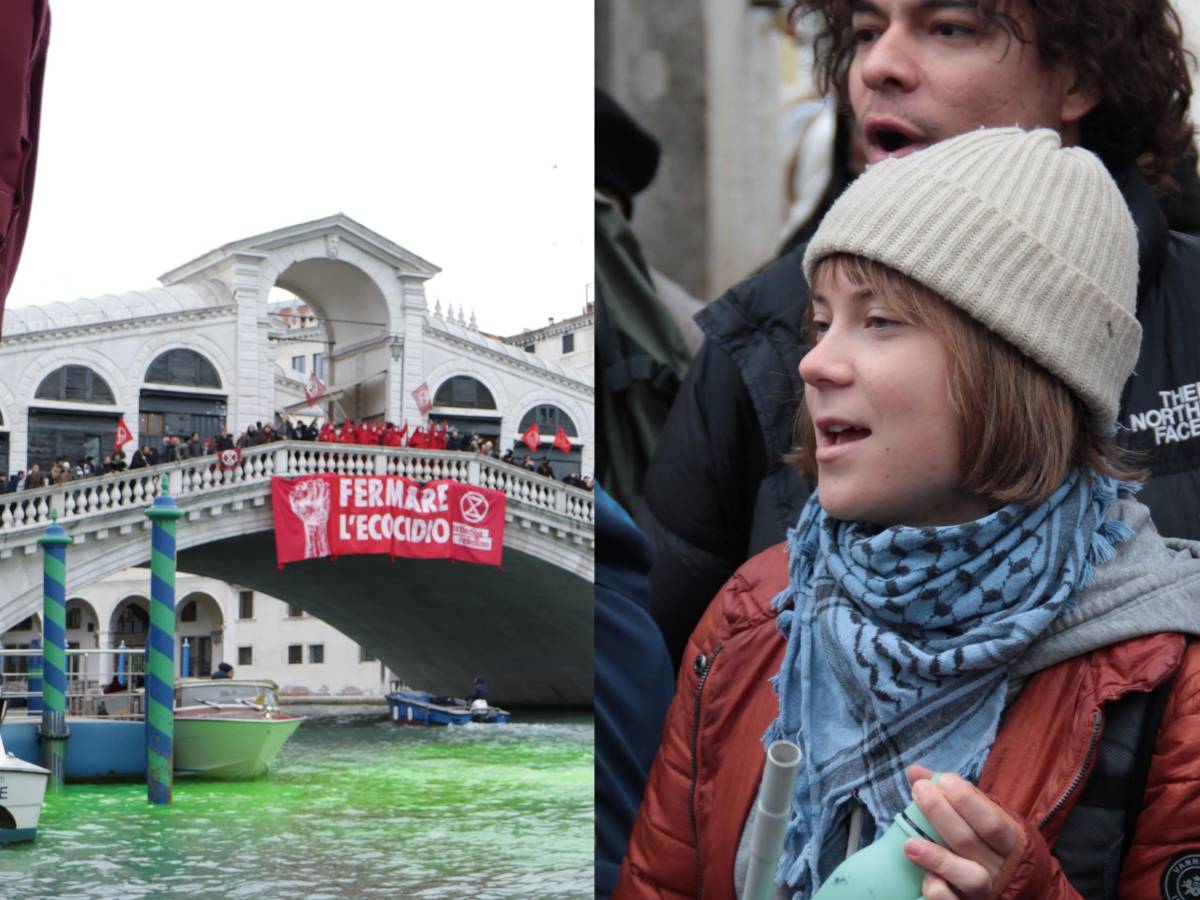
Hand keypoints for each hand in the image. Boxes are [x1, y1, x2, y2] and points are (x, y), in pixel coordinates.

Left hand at [901, 764, 1021, 899]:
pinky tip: (924, 877)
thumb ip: (954, 793)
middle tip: (919, 791)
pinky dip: (939, 891)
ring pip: (968, 878)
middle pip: (969, 842)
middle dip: (941, 813)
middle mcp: (999, 867)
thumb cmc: (990, 842)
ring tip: (910, 844)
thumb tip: (915, 771)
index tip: (944, 781)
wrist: (1016, 884)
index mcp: (1008, 840)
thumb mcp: (983, 814)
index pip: (992, 821)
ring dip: (937, 858)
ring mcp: (985, 890)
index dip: (968, 801)